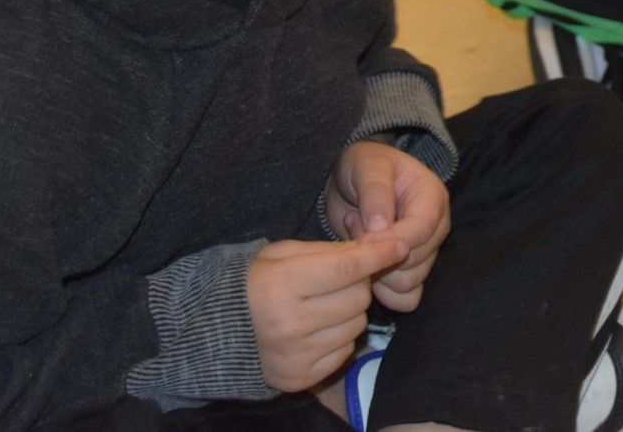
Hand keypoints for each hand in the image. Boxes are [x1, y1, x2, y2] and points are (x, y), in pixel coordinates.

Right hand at [247, 231, 410, 391]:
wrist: (221, 330)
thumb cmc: (257, 281)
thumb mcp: (284, 253)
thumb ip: (330, 251)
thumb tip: (378, 247)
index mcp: (281, 286)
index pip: (346, 269)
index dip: (378, 255)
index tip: (400, 245)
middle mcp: (289, 324)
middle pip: (359, 298)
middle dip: (358, 283)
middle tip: (338, 280)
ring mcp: (295, 355)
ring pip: (357, 325)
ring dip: (350, 312)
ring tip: (324, 305)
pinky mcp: (300, 377)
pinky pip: (345, 351)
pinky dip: (339, 337)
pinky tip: (317, 329)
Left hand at [326, 140, 451, 311]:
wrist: (353, 184)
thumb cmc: (365, 167)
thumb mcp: (367, 167)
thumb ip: (375, 194)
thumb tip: (380, 229)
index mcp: (432, 199)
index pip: (423, 229)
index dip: (393, 239)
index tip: (363, 239)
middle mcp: (436, 229)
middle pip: (416, 261)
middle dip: (379, 252)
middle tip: (355, 226)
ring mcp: (426, 254)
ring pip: (408, 283)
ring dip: (376, 269)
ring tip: (359, 240)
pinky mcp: (411, 274)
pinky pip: (406, 299)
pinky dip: (383, 292)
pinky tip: (367, 268)